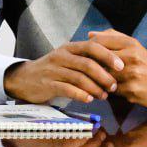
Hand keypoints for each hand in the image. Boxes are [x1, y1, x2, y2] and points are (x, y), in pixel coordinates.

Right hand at [3, 42, 123, 104]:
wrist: (24, 79)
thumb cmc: (53, 70)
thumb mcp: (68, 58)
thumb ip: (86, 59)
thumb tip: (114, 64)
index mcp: (70, 47)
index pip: (92, 46)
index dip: (108, 56)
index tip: (122, 66)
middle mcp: (61, 56)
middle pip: (88, 63)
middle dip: (104, 76)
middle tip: (114, 86)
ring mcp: (53, 70)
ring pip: (79, 78)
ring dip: (95, 88)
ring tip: (104, 96)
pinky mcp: (47, 84)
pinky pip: (67, 89)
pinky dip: (81, 95)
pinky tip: (89, 100)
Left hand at [87, 30, 146, 109]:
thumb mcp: (134, 46)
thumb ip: (112, 37)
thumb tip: (90, 35)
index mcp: (131, 44)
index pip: (99, 42)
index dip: (87, 49)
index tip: (83, 55)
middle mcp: (131, 57)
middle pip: (98, 60)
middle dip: (89, 66)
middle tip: (84, 70)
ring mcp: (132, 74)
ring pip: (102, 77)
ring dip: (97, 80)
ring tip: (94, 81)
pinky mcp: (132, 91)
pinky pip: (111, 92)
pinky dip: (106, 91)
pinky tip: (106, 91)